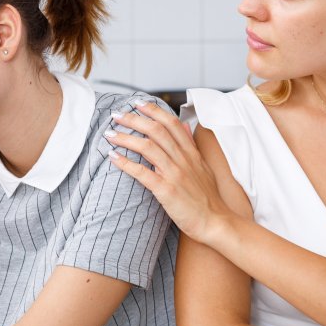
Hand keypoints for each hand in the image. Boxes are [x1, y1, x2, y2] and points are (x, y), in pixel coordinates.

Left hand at [105, 100, 231, 243]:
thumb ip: (191, 145)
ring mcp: (175, 174)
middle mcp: (183, 159)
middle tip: (116, 115)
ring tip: (109, 134)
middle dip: (134, 119)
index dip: (153, 110)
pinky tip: (113, 157)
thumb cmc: (208, 198)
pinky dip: (126, 163)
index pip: (171, 123)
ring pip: (147, 147)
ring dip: (125, 138)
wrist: (216, 222)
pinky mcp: (166, 190)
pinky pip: (142, 173)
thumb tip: (185, 125)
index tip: (137, 103)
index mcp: (191, 153)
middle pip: (156, 130)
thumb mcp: (203, 166)